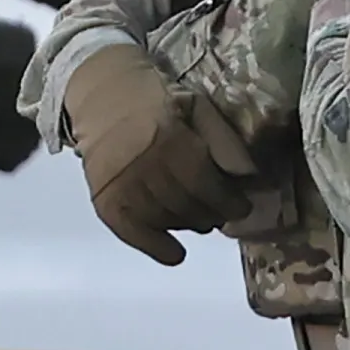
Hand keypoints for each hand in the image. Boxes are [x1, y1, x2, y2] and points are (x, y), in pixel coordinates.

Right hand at [63, 44, 257, 266]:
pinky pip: (133, 234)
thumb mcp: (196, 105)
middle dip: (212, 214)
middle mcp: (144, 166)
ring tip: (200, 219)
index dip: (230, 202)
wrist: (100, 95)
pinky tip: (176, 253)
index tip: (242, 207)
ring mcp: (122, 186)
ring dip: (190, 225)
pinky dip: (157, 247)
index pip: (207, 185)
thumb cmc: (155, 98)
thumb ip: (224, 139)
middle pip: (189, 206)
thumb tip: (249, 176)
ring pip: (167, 220)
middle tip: (221, 212)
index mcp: (170, 140)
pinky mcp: (105, 201)